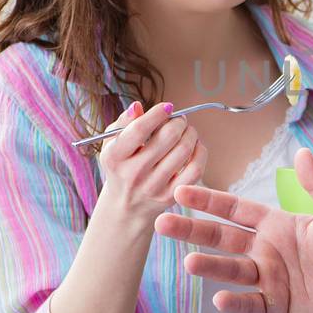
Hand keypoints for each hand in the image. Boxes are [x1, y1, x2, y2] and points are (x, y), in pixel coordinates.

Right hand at [95, 100, 206, 228]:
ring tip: (187, 131)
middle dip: (178, 122)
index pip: (139, 130)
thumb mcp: (112, 144)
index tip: (167, 106)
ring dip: (190, 134)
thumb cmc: (121, 167)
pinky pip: (195, 169)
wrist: (126, 206)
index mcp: (115, 156)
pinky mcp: (171, 196)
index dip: (157, 114)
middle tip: (179, 120)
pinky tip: (194, 146)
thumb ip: (123, 123)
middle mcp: (133, 173)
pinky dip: (200, 152)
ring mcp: (153, 186)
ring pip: (183, 150)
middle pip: (167, 137)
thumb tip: (137, 106)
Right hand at [156, 147, 312, 312]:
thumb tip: (302, 152)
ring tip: (189, 263)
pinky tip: (220, 297)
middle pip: (222, 238)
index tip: (180, 189)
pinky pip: (252, 304)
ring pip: (232, 271)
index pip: (236, 209)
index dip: (209, 200)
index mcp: (280, 225)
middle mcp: (268, 251)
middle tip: (161, 222)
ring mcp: (270, 281)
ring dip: (211, 267)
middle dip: (193, 230)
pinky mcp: (277, 308)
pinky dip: (236, 302)